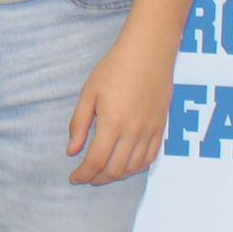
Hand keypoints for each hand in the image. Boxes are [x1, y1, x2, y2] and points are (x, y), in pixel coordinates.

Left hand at [67, 45, 169, 184]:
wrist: (148, 52)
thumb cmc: (115, 68)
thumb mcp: (89, 93)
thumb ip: (79, 124)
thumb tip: (71, 151)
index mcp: (112, 123)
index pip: (95, 161)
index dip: (83, 174)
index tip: (74, 177)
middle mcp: (133, 132)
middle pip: (114, 169)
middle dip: (97, 179)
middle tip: (85, 177)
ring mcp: (150, 131)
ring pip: (133, 168)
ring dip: (115, 176)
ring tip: (102, 173)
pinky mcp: (161, 128)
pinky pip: (150, 158)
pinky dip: (136, 168)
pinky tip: (124, 166)